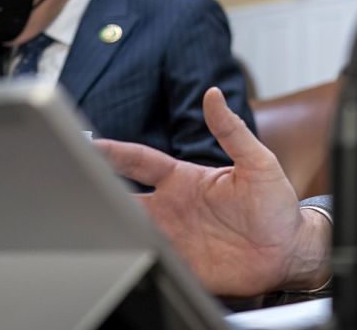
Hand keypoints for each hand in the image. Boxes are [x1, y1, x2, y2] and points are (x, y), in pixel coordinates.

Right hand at [94, 87, 330, 296]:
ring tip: (77, 218)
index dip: (112, 152)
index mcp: (185, 179)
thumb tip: (214, 95)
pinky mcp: (178, 263)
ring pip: (126, 227)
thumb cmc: (276, 204)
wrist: (289, 251)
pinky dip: (126, 254)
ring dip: (105, 222)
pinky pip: (144, 258)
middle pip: (121, 195)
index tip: (87, 143)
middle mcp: (172, 207)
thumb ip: (232, 130)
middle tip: (67, 181)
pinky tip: (111, 251)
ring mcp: (172, 236)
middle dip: (93, 188)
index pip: (139, 161)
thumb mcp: (259, 161)